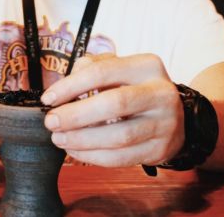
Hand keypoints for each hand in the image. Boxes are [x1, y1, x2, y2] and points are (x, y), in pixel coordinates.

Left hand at [40, 53, 183, 166]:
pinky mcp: (161, 149)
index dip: (71, 86)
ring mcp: (165, 123)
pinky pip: (123, 157)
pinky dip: (95, 156)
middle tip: (52, 122)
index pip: (102, 72)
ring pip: (119, 136)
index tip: (49, 98)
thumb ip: (93, 68)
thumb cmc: (136, 89)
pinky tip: (77, 150)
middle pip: (113, 104)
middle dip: (76, 115)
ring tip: (60, 138)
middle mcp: (161, 93)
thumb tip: (64, 87)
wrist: (174, 115)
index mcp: (147, 66)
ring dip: (82, 140)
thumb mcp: (120, 70)